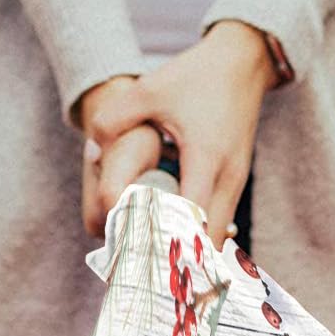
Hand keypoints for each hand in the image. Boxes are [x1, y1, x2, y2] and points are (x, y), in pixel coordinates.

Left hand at [85, 22, 275, 246]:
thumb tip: (91, 152)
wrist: (243, 61)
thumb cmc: (196, 76)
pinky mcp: (236, 183)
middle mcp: (227, 178)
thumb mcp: (150, 89)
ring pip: (216, 238)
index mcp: (206, 159)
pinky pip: (219, 224)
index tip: (141, 260)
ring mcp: (236, 184)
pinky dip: (198, 238)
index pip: (190, 220)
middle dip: (180, 263)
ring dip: (190, 253)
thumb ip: (114, 118)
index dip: (167, 243)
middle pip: (208, 243)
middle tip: (145, 274)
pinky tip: (173, 243)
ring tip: (157, 265)